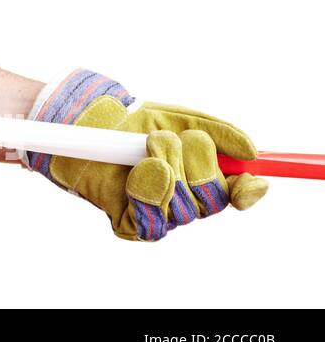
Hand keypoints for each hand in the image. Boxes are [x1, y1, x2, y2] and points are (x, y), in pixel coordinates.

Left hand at [22, 69, 268, 240]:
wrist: (90, 126)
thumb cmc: (135, 122)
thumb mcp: (179, 117)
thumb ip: (217, 132)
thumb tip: (251, 151)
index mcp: (203, 175)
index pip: (238, 194)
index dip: (248, 191)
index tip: (248, 178)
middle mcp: (186, 199)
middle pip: (212, 202)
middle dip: (194, 167)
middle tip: (166, 139)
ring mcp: (160, 213)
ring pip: (184, 212)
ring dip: (165, 172)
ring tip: (145, 147)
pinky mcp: (132, 224)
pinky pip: (152, 223)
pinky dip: (147, 195)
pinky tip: (133, 175)